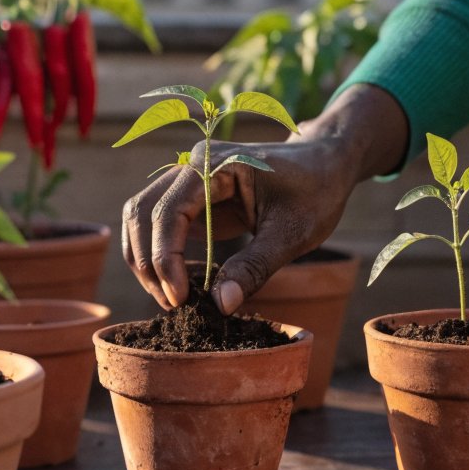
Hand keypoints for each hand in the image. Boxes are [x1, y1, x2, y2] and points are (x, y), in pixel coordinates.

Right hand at [122, 84, 407, 313]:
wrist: (327, 164)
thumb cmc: (317, 190)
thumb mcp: (293, 233)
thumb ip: (255, 267)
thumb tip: (220, 305)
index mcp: (215, 164)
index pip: (168, 211)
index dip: (165, 258)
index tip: (181, 298)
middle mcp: (193, 166)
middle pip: (142, 212)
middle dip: (148, 262)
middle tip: (173, 304)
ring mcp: (188, 181)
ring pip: (142, 218)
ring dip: (146, 259)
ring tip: (172, 298)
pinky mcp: (193, 200)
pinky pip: (159, 225)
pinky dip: (160, 255)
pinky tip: (182, 283)